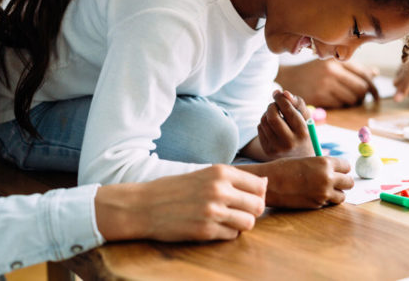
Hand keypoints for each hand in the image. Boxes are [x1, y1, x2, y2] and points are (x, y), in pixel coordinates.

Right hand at [95, 164, 266, 241]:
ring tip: (226, 220)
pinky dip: (227, 233)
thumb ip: (233, 179)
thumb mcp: (205, 174)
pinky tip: (213, 227)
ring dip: (241, 224)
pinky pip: (232, 235)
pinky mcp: (206, 231)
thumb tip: (264, 184)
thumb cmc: (176, 189)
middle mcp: (220, 189)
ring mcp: (213, 211)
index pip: (259, 185)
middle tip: (238, 211)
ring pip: (249, 222)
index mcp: (221, 172)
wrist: (144, 206)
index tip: (247, 198)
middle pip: (258, 205)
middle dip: (252, 211)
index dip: (257, 194)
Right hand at [239, 156, 353, 207]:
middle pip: (349, 182)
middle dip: (343, 181)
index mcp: (325, 163)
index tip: (337, 169)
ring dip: (336, 193)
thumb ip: (322, 165)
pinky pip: (328, 203)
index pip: (347, 166)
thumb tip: (335, 169)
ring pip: (342, 196)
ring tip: (325, 189)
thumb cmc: (285, 168)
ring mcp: (323, 193)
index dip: (342, 168)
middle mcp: (327, 178)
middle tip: (335, 180)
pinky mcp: (317, 205)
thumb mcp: (307, 160)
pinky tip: (313, 195)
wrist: (270, 183)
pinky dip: (324, 200)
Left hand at [256, 90, 312, 158]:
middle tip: (274, 104)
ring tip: (275, 116)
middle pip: (272, 117)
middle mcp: (290, 142)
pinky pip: (260, 128)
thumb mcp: (305, 116)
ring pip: (264, 121)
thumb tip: (283, 93)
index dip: (280, 98)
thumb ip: (297, 102)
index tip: (277, 93)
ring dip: (267, 114)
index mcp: (302, 132)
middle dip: (271, 106)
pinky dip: (264, 123)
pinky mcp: (268, 151)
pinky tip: (273, 126)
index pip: (287, 110)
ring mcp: (277, 149)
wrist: (300, 155)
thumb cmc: (303, 130)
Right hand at [275, 59, 378, 107]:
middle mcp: (332, 69)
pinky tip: (333, 101)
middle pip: (361, 88)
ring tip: (344, 99)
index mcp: (337, 59)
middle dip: (363, 97)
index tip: (375, 95)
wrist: (287, 77)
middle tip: (359, 99)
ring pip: (352, 99)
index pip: (364, 74)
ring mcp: (325, 83)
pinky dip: (340, 106)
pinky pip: (340, 105)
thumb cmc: (312, 71)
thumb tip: (375, 73)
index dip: (373, 87)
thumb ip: (352, 68)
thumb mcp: (331, 64)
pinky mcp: (319, 96)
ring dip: (352, 103)